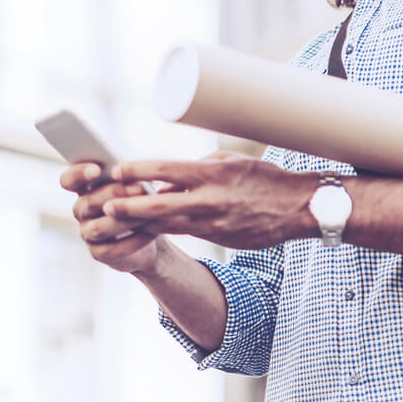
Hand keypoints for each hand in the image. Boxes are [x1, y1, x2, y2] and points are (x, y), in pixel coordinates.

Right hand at [60, 162, 164, 273]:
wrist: (154, 232)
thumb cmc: (144, 200)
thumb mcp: (138, 182)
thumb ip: (130, 175)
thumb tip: (135, 170)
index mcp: (87, 187)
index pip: (69, 180)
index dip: (77, 174)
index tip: (95, 170)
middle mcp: (82, 210)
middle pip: (88, 202)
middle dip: (116, 194)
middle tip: (142, 188)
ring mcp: (87, 232)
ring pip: (99, 228)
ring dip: (127, 219)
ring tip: (151, 213)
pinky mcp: (98, 252)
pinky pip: (111, 249)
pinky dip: (134, 241)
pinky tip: (151, 234)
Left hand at [102, 151, 317, 250]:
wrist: (298, 208)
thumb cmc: (265, 179)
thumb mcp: (231, 163)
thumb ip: (198, 169)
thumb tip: (168, 178)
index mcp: (210, 173)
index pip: (163, 170)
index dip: (135, 172)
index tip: (116, 171)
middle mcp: (207, 199)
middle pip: (155, 205)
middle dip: (126, 206)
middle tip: (104, 205)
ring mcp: (211, 223)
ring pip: (164, 224)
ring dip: (138, 223)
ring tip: (115, 221)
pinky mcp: (216, 238)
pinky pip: (183, 233)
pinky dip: (162, 230)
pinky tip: (145, 230)